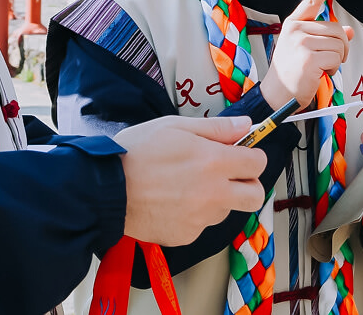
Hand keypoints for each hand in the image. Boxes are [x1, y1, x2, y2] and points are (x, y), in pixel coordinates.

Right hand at [115, 115, 265, 245]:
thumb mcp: (175, 126)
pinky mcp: (185, 236)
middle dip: (248, 184)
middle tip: (227, 175)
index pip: (258, 163)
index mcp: (214, 162)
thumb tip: (247, 126)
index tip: (241, 154)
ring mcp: (200, 219)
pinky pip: (201, 225)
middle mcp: (213, 194)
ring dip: (217, 199)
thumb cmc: (136, 152)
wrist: (104, 189)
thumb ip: (216, 128)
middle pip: (255, 196)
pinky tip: (172, 202)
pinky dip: (193, 215)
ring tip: (187, 186)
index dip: (251, 156)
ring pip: (226, 210)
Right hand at [259, 0, 353, 107]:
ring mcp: (301, 43)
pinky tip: (320, 74)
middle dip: (341, 47)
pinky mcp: (309, 58)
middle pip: (336, 29)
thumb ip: (325, 37)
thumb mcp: (306, 49)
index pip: (311, 1)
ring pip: (339, 44)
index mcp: (293, 24)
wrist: (277, 95)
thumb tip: (349, 32)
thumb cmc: (292, 72)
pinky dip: (333, 68)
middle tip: (330, 60)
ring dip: (337, 60)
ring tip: (322, 68)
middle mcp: (295, 30)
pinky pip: (336, 57)